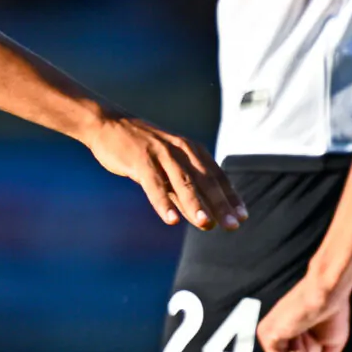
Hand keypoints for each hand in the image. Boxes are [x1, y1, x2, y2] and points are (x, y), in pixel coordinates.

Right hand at [84, 113, 244, 230]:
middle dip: (221, 204)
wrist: (108, 124)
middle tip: (233, 226)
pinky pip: (154, 184)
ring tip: (206, 224)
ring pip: (182, 182)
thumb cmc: (141, 150)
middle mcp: (181, 150)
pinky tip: (171, 220)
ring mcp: (161, 154)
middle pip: (205, 180)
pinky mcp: (141, 160)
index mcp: (192, 150)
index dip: (231, 197)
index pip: (217, 176)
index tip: (243, 217)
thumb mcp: (167, 169)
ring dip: (195, 204)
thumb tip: (203, 219)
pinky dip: (163, 202)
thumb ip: (184, 191)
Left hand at [259, 271, 351, 351]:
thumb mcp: (331, 349)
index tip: (319, 340)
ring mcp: (268, 338)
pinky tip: (300, 331)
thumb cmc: (331, 314)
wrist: (328, 295)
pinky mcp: (266, 336)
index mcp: (287, 342)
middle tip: (314, 336)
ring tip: (307, 331)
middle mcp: (274, 341)